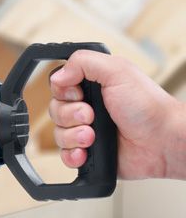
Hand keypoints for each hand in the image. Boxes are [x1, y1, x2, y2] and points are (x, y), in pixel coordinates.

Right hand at [48, 50, 184, 179]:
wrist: (162, 142)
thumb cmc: (149, 107)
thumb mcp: (118, 71)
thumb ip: (84, 62)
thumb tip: (59, 74)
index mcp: (93, 85)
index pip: (58, 85)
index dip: (63, 91)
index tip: (79, 94)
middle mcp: (88, 107)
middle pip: (55, 110)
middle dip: (70, 115)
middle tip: (92, 116)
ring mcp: (86, 130)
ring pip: (57, 134)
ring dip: (73, 136)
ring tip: (93, 136)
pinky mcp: (87, 152)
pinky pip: (64, 155)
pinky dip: (72, 155)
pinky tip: (85, 151)